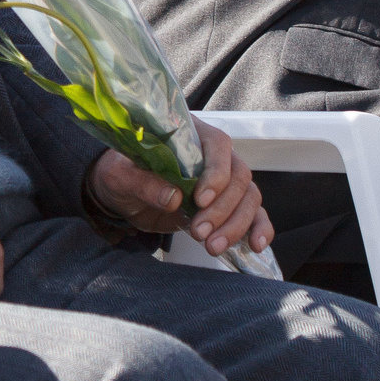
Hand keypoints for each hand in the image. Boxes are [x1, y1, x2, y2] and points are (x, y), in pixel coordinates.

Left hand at [86, 120, 272, 255]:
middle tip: (199, 231)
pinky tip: (255, 245)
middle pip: (238, 176)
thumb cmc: (121, 174)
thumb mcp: (120, 175)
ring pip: (248, 197)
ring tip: (212, 246)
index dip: (215, 172)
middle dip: (222, 208)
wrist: (121, 195)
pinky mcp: (227, 206)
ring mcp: (224, 181)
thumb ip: (142, 182)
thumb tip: (172, 196)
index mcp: (189, 135)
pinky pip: (254, 213)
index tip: (200, 199)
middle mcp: (213, 155)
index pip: (218, 145)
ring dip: (235, 224)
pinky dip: (259, 228)